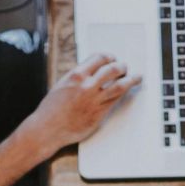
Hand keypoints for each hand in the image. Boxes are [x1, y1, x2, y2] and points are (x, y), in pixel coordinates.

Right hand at [23, 54, 142, 160]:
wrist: (48, 129)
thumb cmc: (52, 108)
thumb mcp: (63, 84)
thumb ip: (79, 77)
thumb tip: (93, 70)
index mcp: (76, 75)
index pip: (99, 58)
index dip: (109, 57)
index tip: (112, 58)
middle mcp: (87, 86)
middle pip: (112, 69)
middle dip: (121, 66)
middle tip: (124, 67)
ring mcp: (94, 100)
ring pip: (120, 85)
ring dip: (131, 79)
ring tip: (136, 77)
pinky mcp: (99, 114)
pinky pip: (116, 100)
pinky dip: (123, 94)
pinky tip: (127, 91)